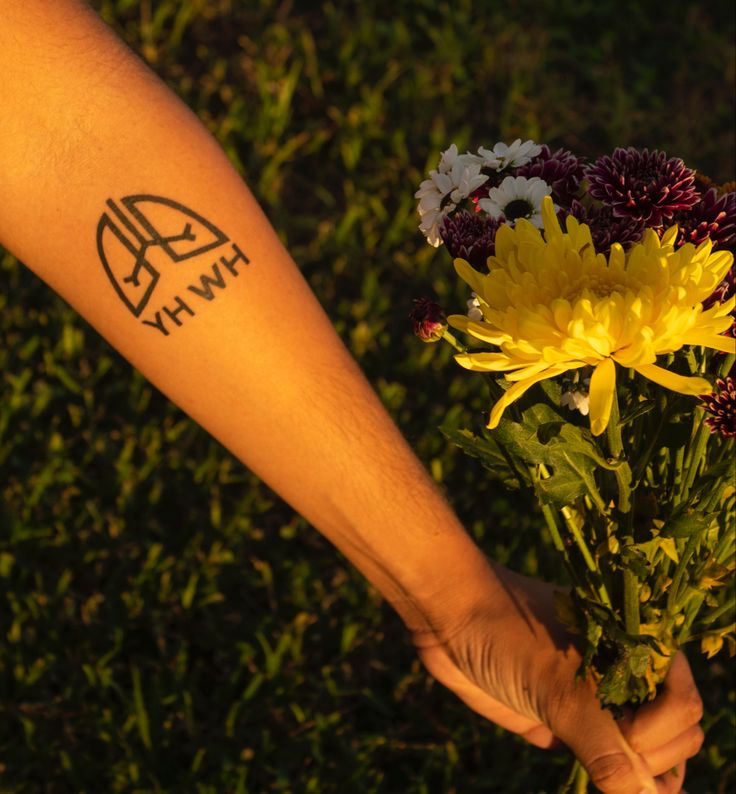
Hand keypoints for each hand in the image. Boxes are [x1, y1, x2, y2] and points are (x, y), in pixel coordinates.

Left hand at [413, 564, 703, 792]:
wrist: (451, 617)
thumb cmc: (506, 634)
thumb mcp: (558, 688)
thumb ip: (606, 746)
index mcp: (637, 648)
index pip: (685, 708)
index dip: (662, 731)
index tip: (624, 733)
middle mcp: (626, 675)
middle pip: (677, 737)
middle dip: (656, 758)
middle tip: (612, 756)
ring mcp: (599, 701)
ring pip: (647, 755)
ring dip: (642, 778)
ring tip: (613, 781)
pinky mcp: (570, 722)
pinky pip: (608, 762)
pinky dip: (616, 784)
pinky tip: (604, 789)